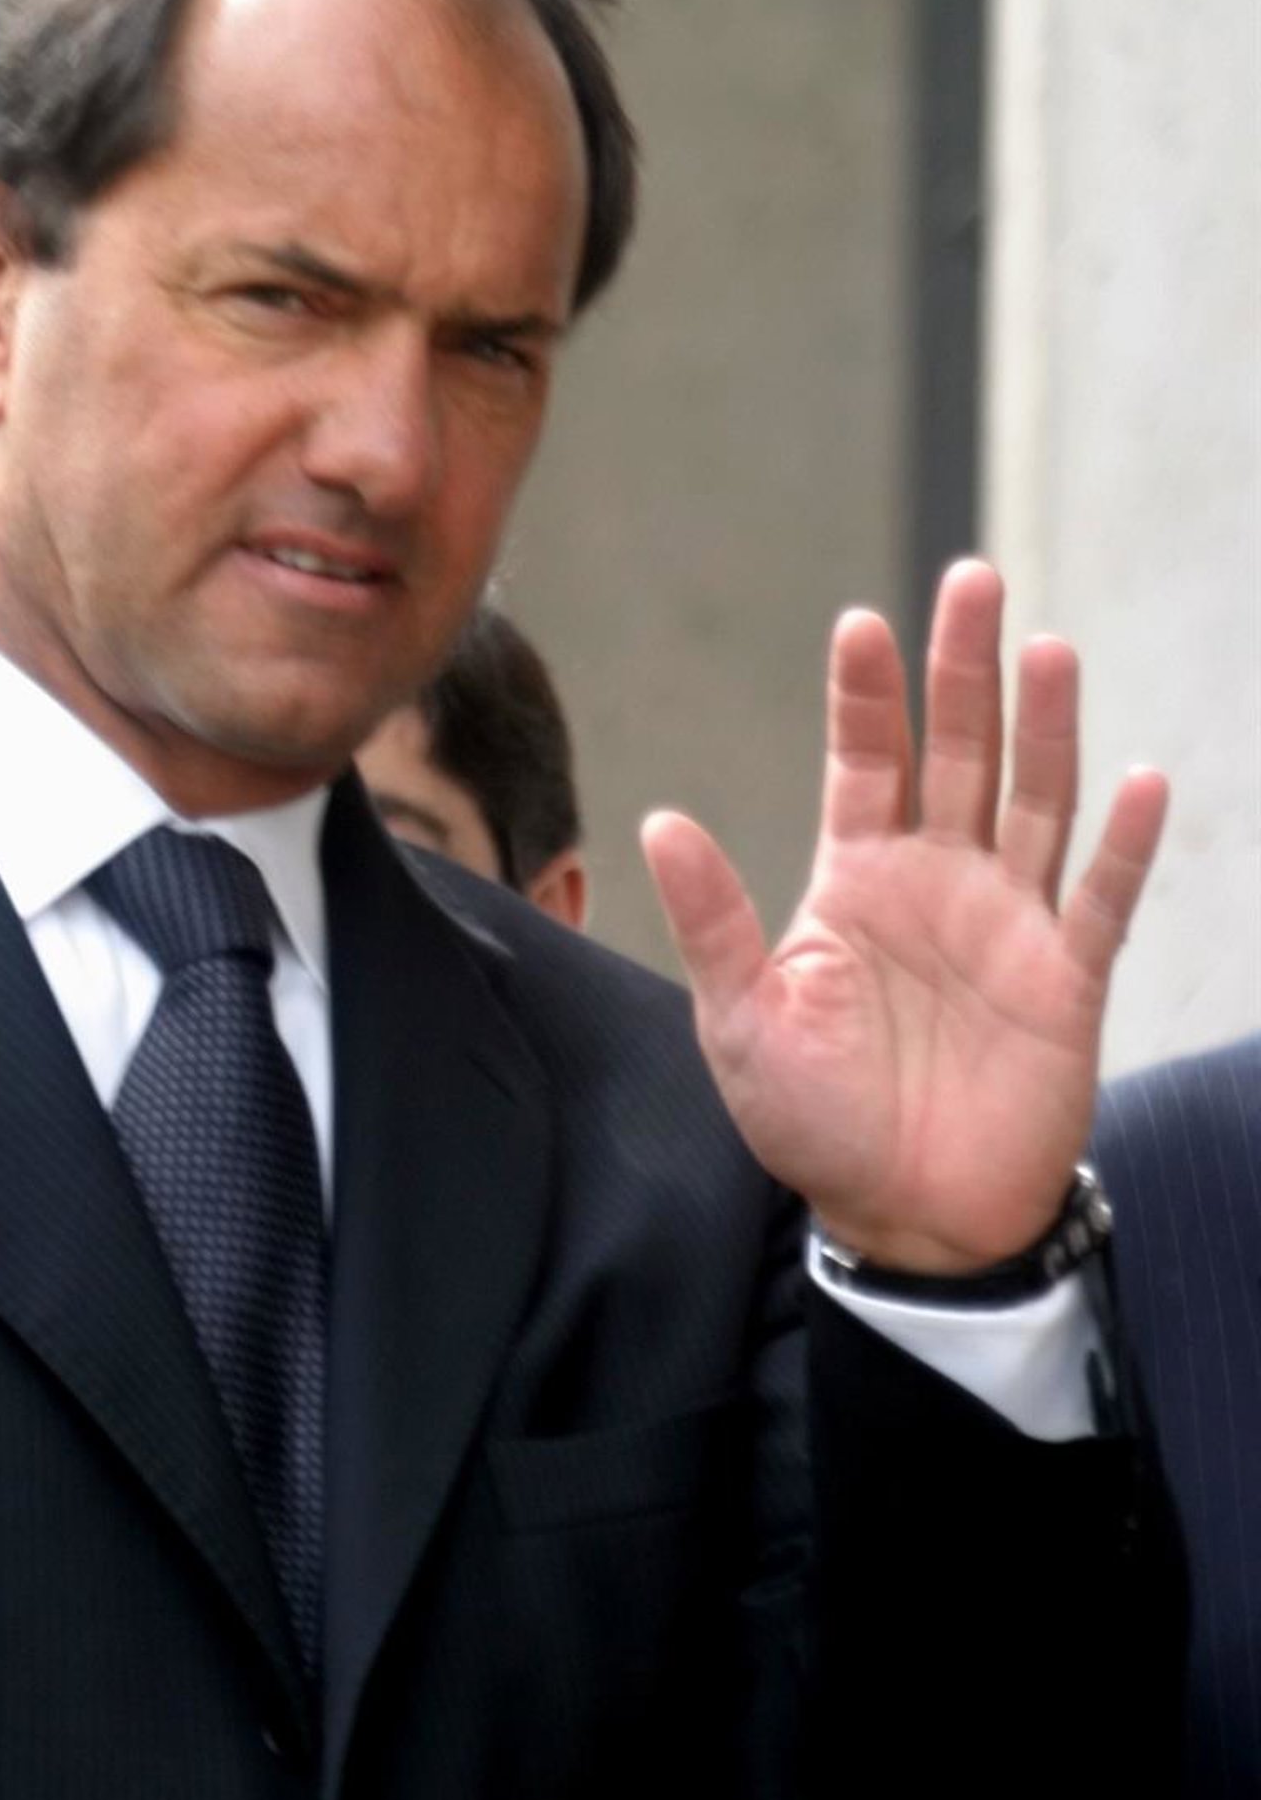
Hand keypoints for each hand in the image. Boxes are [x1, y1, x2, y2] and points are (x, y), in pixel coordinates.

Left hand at [640, 561, 1167, 1272]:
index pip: (865, 761)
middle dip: (964, 669)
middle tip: (972, 580)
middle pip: (960, 751)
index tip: (863, 624)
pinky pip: (1101, 899)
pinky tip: (1139, 780)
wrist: (903, 1218)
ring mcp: (1009, 922)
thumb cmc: (813, 1121)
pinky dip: (1121, 843)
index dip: (868, 695)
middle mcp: (939, 880)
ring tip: (1045, 650)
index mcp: (857, 878)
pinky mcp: (1066, 979)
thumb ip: (714, 920)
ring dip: (1045, 728)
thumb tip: (660, 821)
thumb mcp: (742, 1019)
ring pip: (1036, 800)